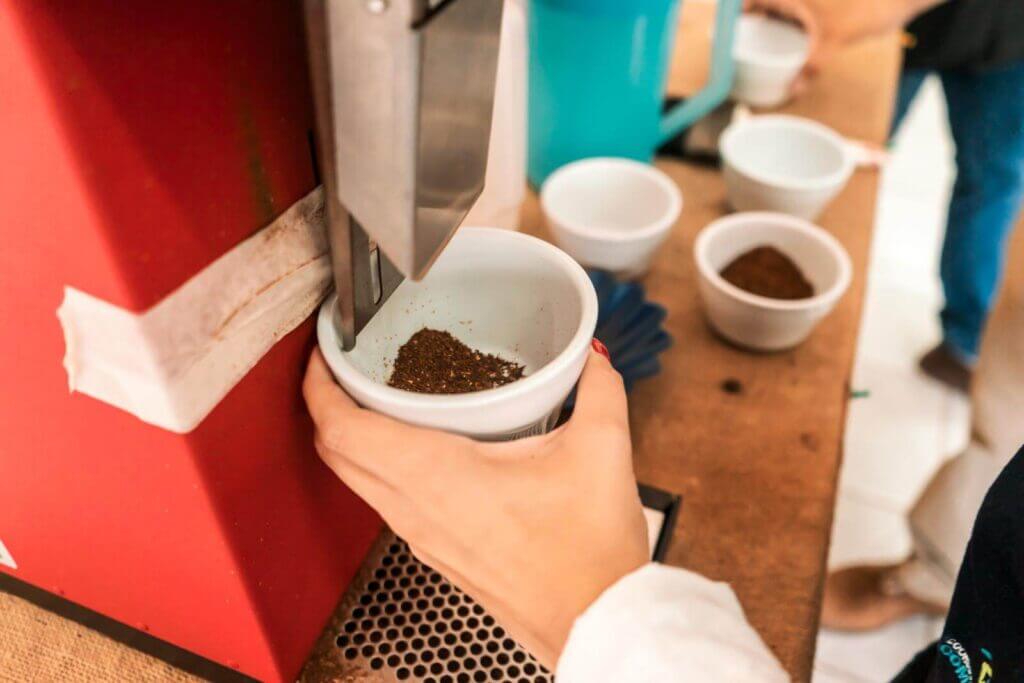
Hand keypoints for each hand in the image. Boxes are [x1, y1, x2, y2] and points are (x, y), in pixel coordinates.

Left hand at [303, 346, 649, 668]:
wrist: (595, 622)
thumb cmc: (588, 551)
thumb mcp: (601, 450)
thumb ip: (597, 388)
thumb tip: (592, 355)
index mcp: (436, 476)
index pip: (342, 429)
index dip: (317, 385)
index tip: (320, 352)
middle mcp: (415, 509)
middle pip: (336, 454)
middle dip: (326, 405)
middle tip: (340, 367)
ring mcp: (421, 537)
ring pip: (357, 481)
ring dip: (351, 438)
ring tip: (375, 399)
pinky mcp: (437, 553)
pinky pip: (386, 502)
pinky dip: (380, 468)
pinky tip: (420, 450)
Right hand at [743, 0, 930, 93]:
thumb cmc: (867, 7)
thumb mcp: (833, 41)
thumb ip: (810, 67)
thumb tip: (793, 90)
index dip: (738, 10)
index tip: (730, 28)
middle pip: (767, 2)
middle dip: (755, 19)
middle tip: (745, 43)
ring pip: (785, 6)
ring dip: (774, 20)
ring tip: (765, 44)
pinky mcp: (826, 3)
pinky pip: (801, 11)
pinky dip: (793, 21)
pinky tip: (795, 40)